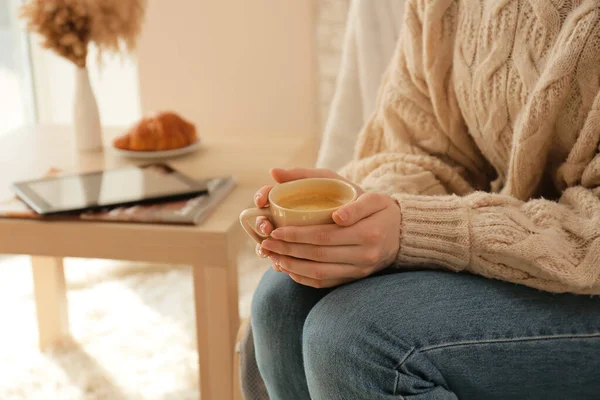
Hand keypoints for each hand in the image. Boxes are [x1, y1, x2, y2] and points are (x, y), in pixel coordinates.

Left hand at [253, 168, 401, 287]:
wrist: (404, 234)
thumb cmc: (383, 210)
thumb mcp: (374, 198)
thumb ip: (355, 204)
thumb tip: (336, 215)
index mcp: (367, 234)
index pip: (323, 236)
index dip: (297, 235)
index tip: (275, 230)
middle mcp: (363, 256)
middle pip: (317, 256)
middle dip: (287, 250)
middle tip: (265, 243)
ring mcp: (358, 271)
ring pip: (318, 273)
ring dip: (290, 266)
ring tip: (271, 256)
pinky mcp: (354, 279)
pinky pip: (324, 282)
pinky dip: (302, 277)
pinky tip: (286, 268)